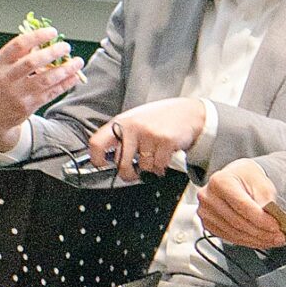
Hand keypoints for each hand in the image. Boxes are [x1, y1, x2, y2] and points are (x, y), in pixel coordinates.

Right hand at [0, 27, 86, 148]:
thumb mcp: (0, 66)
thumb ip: (19, 54)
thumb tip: (44, 39)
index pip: (18, 45)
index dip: (37, 36)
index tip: (52, 31)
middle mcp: (7, 78)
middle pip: (32, 62)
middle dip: (52, 53)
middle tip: (66, 47)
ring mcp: (18, 93)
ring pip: (45, 79)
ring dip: (65, 70)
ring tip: (78, 61)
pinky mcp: (28, 106)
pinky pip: (51, 93)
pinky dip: (65, 84)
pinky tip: (75, 76)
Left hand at [85, 97, 208, 178]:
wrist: (189, 112)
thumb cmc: (161, 118)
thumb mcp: (136, 121)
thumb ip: (123, 137)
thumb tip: (108, 160)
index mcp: (121, 122)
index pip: (97, 143)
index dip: (97, 159)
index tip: (102, 165)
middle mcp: (133, 127)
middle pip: (121, 164)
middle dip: (129, 174)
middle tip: (134, 173)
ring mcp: (149, 134)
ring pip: (144, 167)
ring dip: (151, 168)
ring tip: (156, 155)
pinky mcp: (165, 141)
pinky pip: (159, 166)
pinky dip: (162, 166)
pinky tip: (166, 155)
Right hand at [197, 159, 285, 248]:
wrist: (236, 178)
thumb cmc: (247, 177)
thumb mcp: (261, 182)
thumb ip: (266, 201)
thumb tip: (271, 221)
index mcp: (220, 181)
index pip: (242, 205)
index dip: (260, 219)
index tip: (276, 226)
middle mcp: (208, 197)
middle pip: (238, 221)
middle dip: (261, 232)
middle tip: (279, 236)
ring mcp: (206, 212)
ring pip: (234, 233)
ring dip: (256, 240)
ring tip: (273, 240)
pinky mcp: (209, 224)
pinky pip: (230, 237)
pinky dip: (248, 241)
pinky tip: (260, 240)